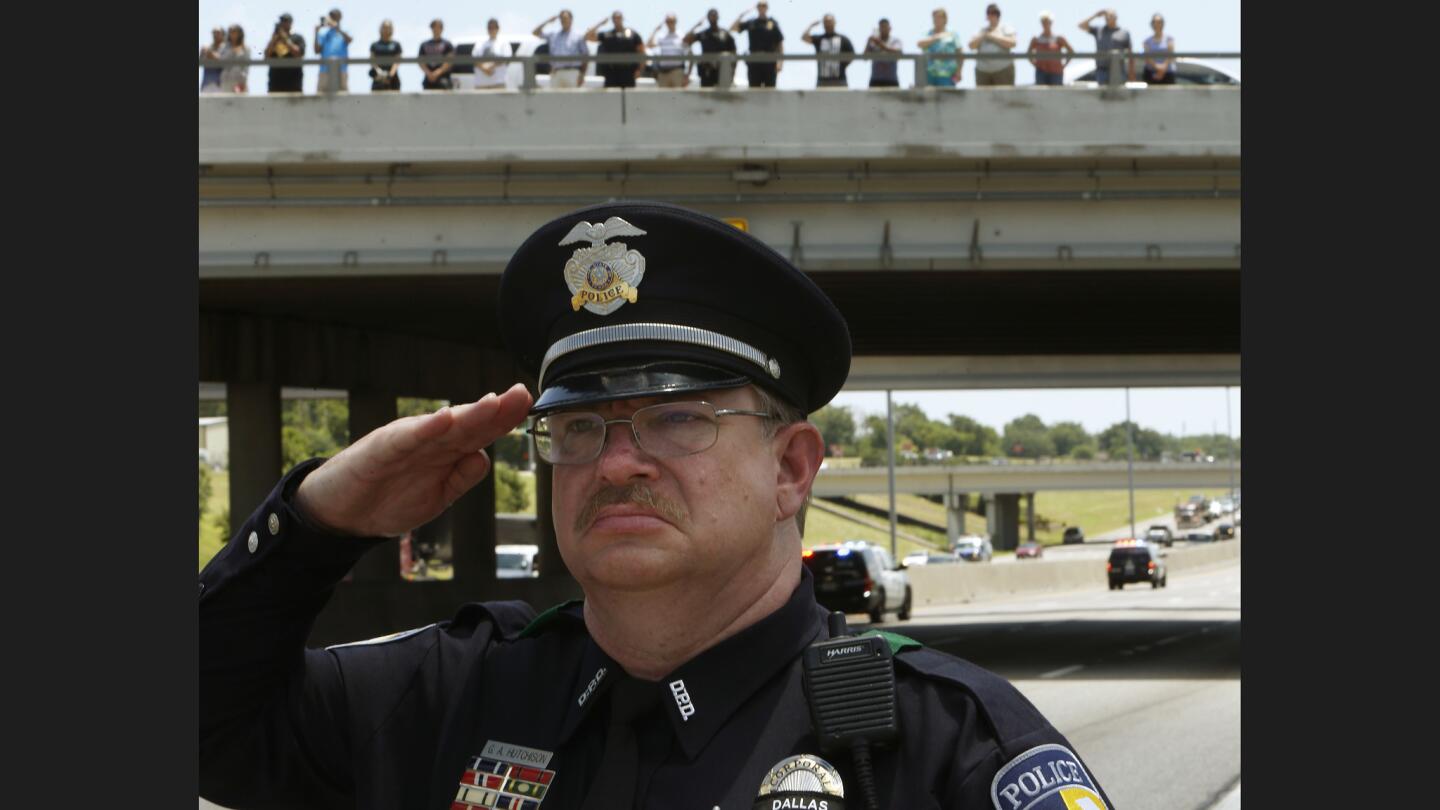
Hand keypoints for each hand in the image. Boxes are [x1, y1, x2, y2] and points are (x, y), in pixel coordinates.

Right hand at [294, 384, 533, 537]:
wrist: (340, 514)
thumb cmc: (388, 499)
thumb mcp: (436, 498)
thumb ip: (460, 478)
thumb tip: (484, 458)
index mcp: (444, 451)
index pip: (480, 432)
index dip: (504, 419)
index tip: (528, 404)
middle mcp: (429, 440)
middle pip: (467, 422)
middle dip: (495, 409)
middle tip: (521, 394)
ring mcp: (405, 442)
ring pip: (442, 426)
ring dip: (468, 413)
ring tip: (493, 402)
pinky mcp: (379, 450)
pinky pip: (406, 438)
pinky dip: (425, 428)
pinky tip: (444, 419)